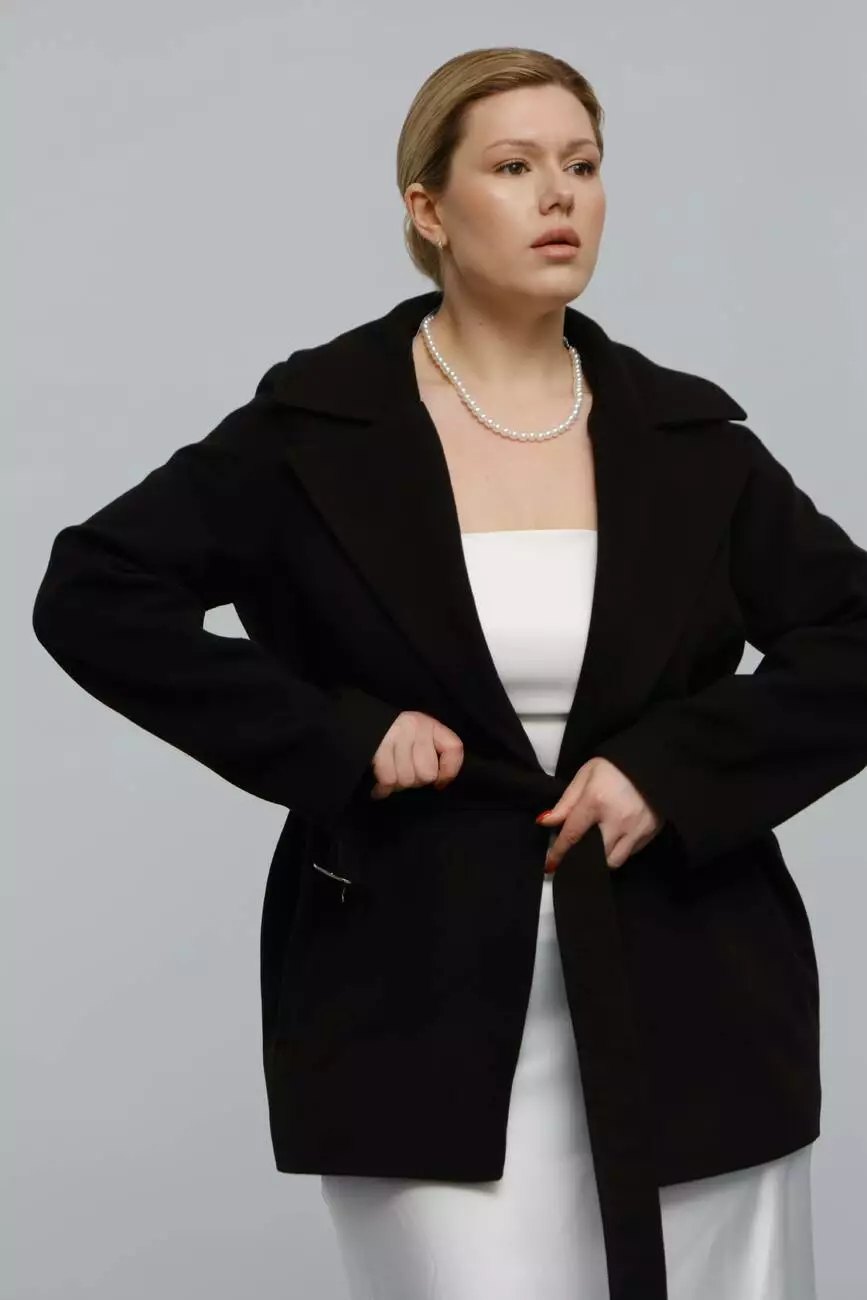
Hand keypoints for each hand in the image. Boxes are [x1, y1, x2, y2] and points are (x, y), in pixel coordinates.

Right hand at [370, 710, 463, 799]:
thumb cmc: (395, 737)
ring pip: (407, 780)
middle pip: (427, 773)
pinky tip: (381, 786)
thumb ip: (435, 754)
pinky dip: (383, 789)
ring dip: (399, 784)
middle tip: (407, 774)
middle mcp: (414, 727)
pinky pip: (388, 780)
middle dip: (417, 781)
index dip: (449, 771)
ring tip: (393, 775)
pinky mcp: (376, 748)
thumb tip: (439, 784)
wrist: (359, 722)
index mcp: (429, 724)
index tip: (439, 782)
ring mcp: (394, 736)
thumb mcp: (419, 737)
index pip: (454, 748)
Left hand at [536, 756, 664, 870]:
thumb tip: (546, 822)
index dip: (558, 853)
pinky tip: (618, 836)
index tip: (549, 867)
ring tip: (600, 844)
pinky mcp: (651, 833)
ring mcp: (636, 829)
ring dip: (604, 857)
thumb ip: (566, 802)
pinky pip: (631, 853)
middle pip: (595, 857)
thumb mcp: (586, 775)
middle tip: (580, 851)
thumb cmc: (614, 767)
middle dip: (585, 858)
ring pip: (615, 861)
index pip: (572, 835)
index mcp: (596, 802)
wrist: (654, 762)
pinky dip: (621, 849)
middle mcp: (616, 821)